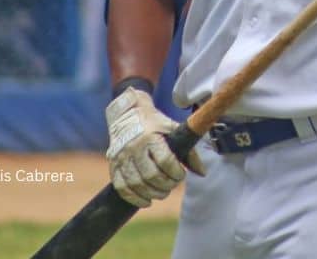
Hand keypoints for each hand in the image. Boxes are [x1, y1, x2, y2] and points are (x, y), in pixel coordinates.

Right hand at [104, 88, 203, 207]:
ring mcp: (121, 158)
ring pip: (136, 184)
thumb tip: (202, 173)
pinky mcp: (113, 166)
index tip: (181, 174)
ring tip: (162, 192)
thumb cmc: (156, 125)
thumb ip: (189, 151)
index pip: (165, 161)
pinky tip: (147, 201)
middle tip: (172, 184)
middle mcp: (134, 148)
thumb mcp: (174, 130)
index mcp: (150, 137)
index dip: (176, 172)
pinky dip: (135, 198)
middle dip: (166, 185)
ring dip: (153, 193)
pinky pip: (122, 188)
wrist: (127, 115)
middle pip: (151, 175)